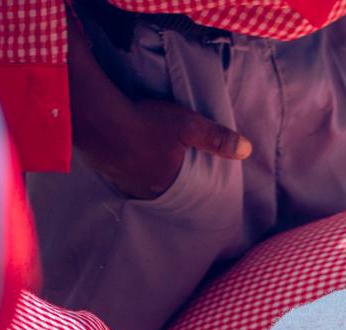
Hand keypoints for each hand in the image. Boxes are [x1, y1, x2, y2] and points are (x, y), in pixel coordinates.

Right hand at [68, 32, 249, 199]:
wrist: (97, 118)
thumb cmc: (145, 122)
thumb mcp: (188, 126)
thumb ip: (217, 139)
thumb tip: (247, 150)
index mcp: (168, 185)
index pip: (186, 196)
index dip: (191, 190)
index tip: (195, 186)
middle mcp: (146, 192)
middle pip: (163, 192)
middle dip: (170, 184)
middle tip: (175, 175)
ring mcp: (124, 184)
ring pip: (142, 186)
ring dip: (149, 178)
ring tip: (154, 166)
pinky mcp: (106, 172)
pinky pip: (124, 176)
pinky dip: (130, 170)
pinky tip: (130, 158)